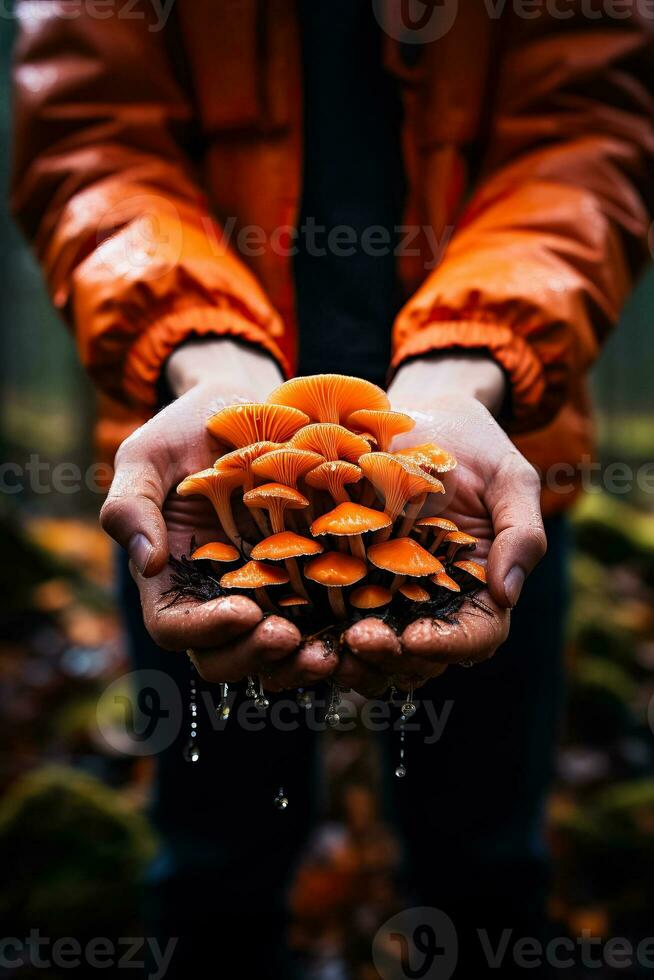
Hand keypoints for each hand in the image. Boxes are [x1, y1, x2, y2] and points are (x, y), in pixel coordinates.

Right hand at [100, 338, 337, 688]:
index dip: (205, 630)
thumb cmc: (190, 428)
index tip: (244, 611)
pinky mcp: (313, 578)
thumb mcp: (149, 455)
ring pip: (277, 653)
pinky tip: (364, 625)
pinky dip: (340, 633)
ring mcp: (268, 591)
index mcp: (171, 576)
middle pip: (225, 657)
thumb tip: (146, 564)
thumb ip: (131, 505)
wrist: (253, 402)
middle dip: (256, 656)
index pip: (174, 626)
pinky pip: (324, 619)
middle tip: (290, 636)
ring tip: (331, 649)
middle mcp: (218, 596)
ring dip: (301, 661)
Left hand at [338, 354, 546, 693]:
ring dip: (349, 658)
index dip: (447, 646)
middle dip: (390, 659)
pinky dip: (313, 628)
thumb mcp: (511, 478)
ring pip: (372, 649)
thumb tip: (508, 595)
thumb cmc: (475, 445)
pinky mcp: (343, 576)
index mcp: (479, 589)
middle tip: (361, 642)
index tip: (416, 637)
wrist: (420, 414)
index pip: (474, 635)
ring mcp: (385, 593)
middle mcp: (432, 602)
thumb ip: (522, 534)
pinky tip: (291, 625)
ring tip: (324, 646)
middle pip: (417, 657)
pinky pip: (330, 613)